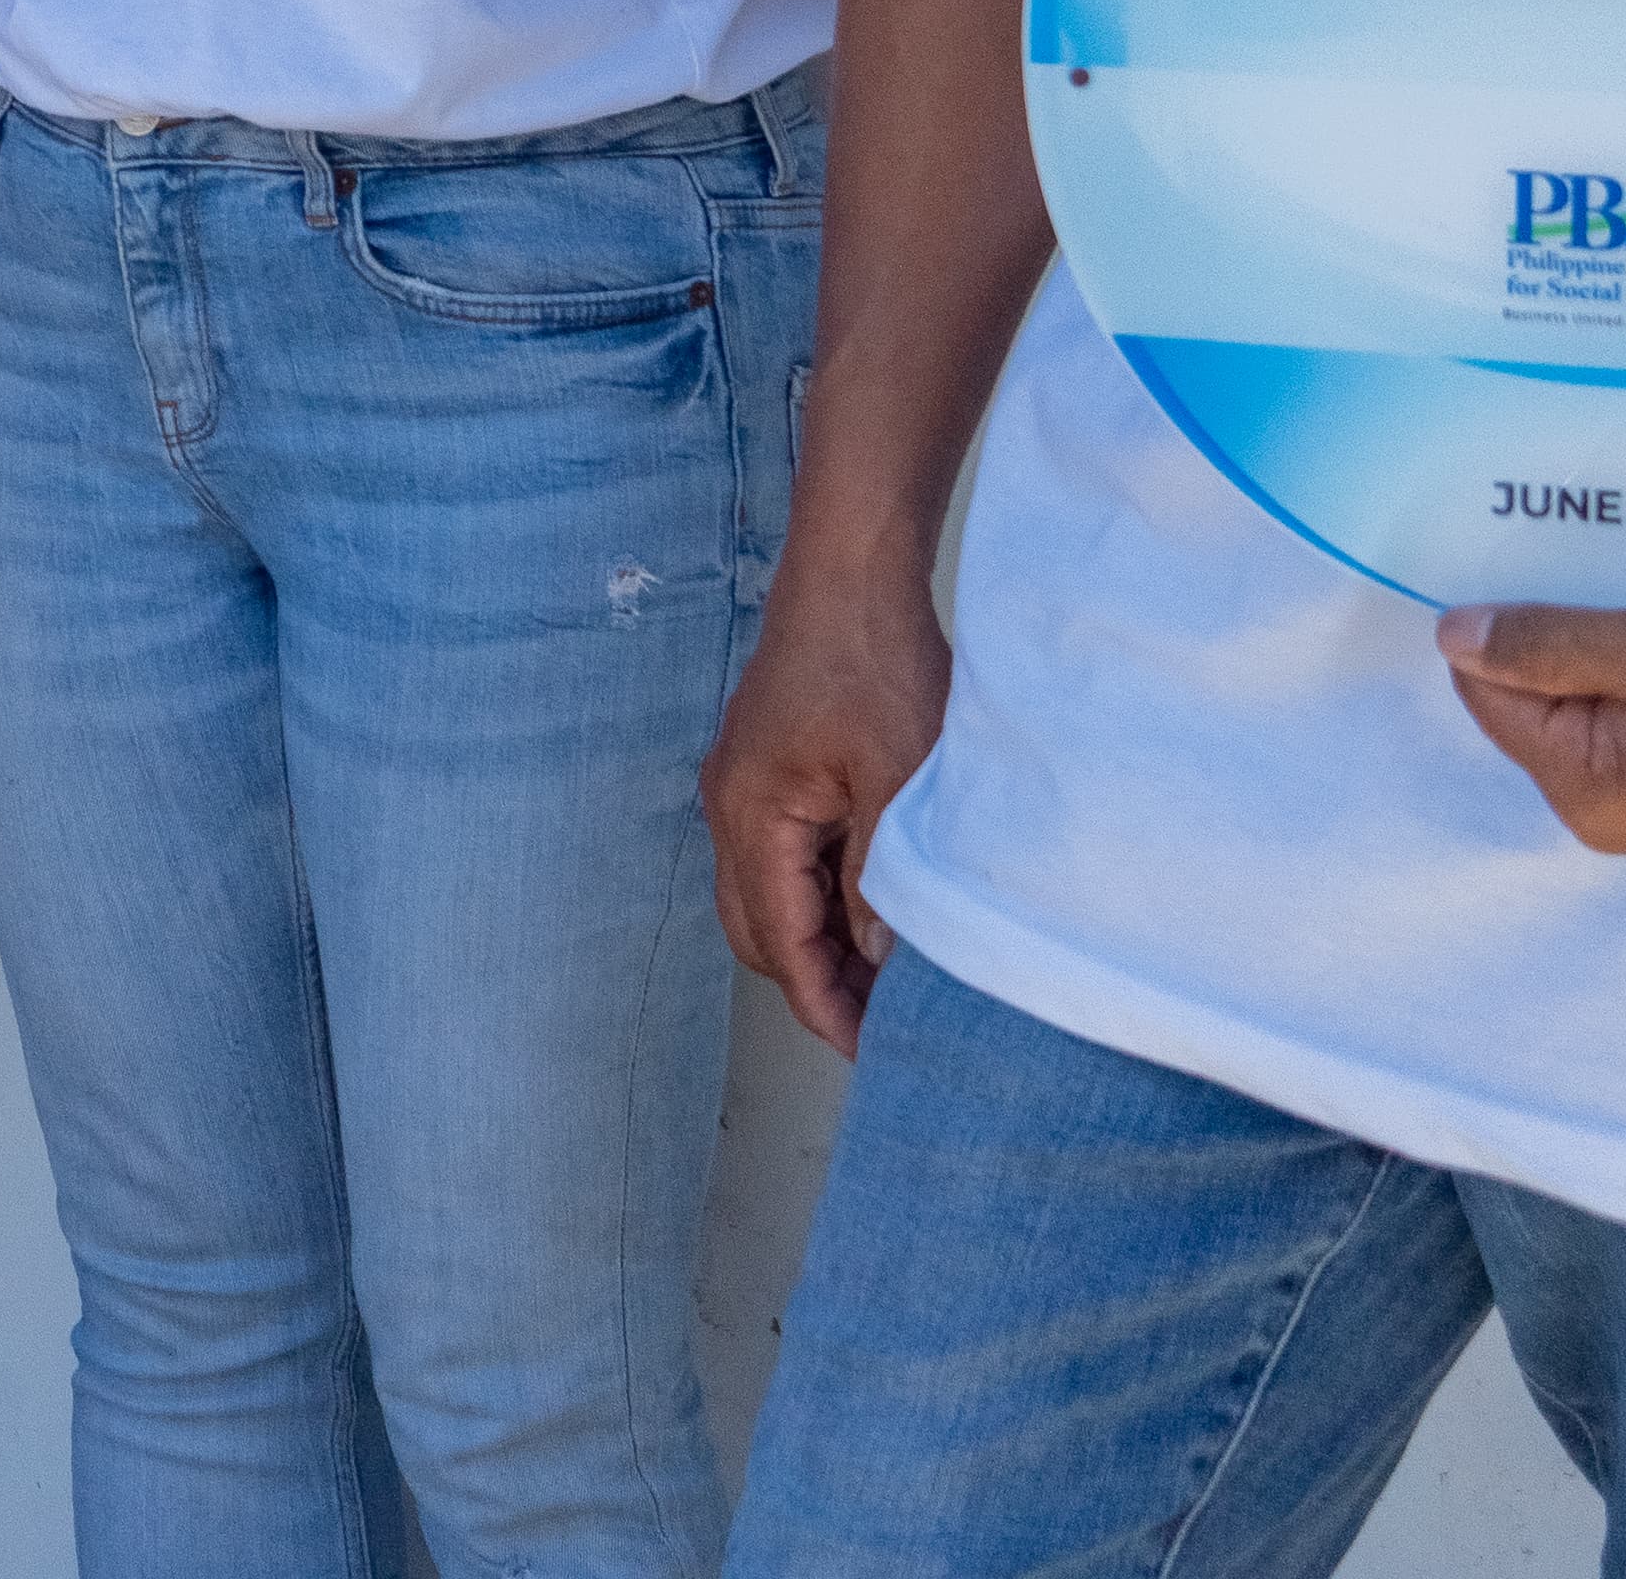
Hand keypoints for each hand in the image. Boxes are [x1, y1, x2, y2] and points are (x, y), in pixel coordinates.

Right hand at [704, 542, 952, 1050]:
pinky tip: (869, 905)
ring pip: (766, 896)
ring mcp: (742, 785)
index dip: (824, 1005)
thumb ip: (880, 877)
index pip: (778, 944)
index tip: (871, 1053)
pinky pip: (780, 857)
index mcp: (750, 817)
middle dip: (813, 984)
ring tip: (885, 977)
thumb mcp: (896, 781)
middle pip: (756, 931)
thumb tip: (883, 962)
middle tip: (883, 1026)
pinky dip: (816, 897)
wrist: (852, 572)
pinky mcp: (766, 766)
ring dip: (815, 941)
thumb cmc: (873, 662)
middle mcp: (730, 808)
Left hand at [1432, 594, 1625, 853]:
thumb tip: (1453, 636)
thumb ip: (1555, 646)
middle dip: (1566, 630)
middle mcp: (1613, 814)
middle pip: (1540, 694)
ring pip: (1600, 697)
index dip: (1512, 619)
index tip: (1548, 560)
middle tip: (1617, 568)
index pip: (1489, 687)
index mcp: (1587, 791)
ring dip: (1619, 643)